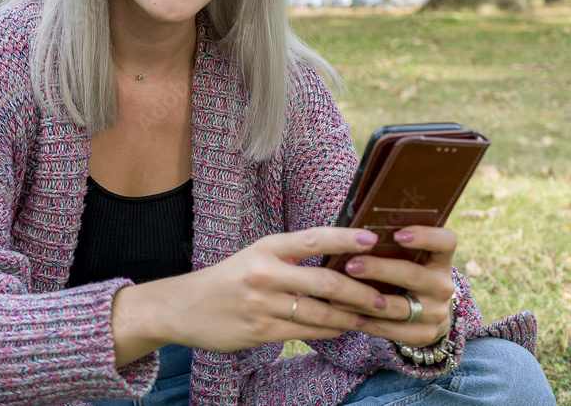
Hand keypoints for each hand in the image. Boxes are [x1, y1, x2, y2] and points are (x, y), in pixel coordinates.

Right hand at [110, 227, 388, 365]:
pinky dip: (329, 331)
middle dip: (361, 291)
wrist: (183, 307)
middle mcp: (265, 272)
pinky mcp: (259, 331)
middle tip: (387, 297)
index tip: (374, 238)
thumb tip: (339, 259)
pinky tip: (344, 329)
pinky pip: (304, 332)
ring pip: (319, 312)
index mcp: (267, 247)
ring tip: (374, 317)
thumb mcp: (256, 255)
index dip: (346, 237)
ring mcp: (262, 304)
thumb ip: (292, 257)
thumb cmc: (228, 278)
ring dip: (351, 316)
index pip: (314, 238)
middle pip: (325, 281)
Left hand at [333, 225, 456, 347]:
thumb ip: (392, 247)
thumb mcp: (411, 259)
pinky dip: (366, 322)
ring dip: (365, 300)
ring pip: (398, 307)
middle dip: (379, 269)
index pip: (446, 242)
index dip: (425, 236)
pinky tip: (346, 315)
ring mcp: (436, 313)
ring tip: (338, 294)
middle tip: (351, 265)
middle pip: (412, 275)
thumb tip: (354, 233)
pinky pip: (391, 330)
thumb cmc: (406, 275)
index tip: (397, 234)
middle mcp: (443, 286)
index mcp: (441, 260)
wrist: (427, 314)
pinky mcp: (424, 335)